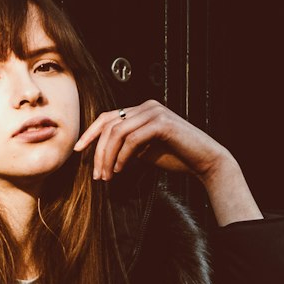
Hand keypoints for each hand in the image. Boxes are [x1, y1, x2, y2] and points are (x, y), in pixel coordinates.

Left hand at [74, 99, 225, 181]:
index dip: (90, 133)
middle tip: (96, 175)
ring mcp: (154, 112)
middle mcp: (147, 106)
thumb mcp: (145, 151)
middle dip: (98, 151)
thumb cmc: (177, 157)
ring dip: (108, 157)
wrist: (205, 161)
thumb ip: (127, 147)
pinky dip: (122, 156)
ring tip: (106, 177)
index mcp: (142, 110)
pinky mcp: (162, 123)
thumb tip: (104, 156)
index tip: (78, 150)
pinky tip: (119, 170)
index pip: (108, 117)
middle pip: (110, 125)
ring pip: (118, 132)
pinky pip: (132, 139)